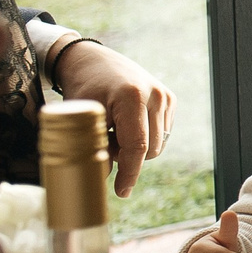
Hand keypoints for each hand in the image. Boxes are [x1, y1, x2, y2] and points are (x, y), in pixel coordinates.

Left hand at [53, 40, 174, 196]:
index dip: (129, 173)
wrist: (93, 60)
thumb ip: (91, 147)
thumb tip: (102, 176)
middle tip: (104, 143)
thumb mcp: (81, 117)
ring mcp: (166, 97)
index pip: (137, 145)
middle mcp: (155, 96)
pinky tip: (127, 124)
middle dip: (128, 156)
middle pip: (150, 150)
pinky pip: (162, 133)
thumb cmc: (81, 89)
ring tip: (114, 132)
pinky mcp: (170, 99)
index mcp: (131, 97)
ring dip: (136, 148)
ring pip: (158, 144)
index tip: (121, 192)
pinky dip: (144, 137)